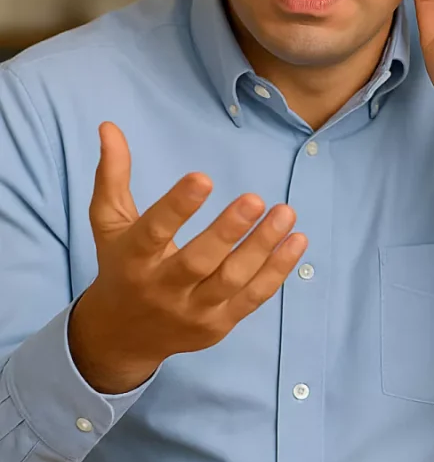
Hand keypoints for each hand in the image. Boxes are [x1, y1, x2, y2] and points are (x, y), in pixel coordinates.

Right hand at [68, 121, 307, 393]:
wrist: (123, 335)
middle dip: (228, 231)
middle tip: (255, 199)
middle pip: (198, 262)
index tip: (203, 178)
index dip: (177, 207)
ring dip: (262, 247)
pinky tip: (296, 241)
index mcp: (133, 259)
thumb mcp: (108, 223)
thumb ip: (112, 175)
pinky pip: (253, 298)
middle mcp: (162, 289)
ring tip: (285, 213)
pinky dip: (277, 271)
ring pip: (232, 281)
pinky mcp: (218, 325)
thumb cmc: (121, 266)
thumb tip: (110, 126)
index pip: (153, 232)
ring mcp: (193, 311)